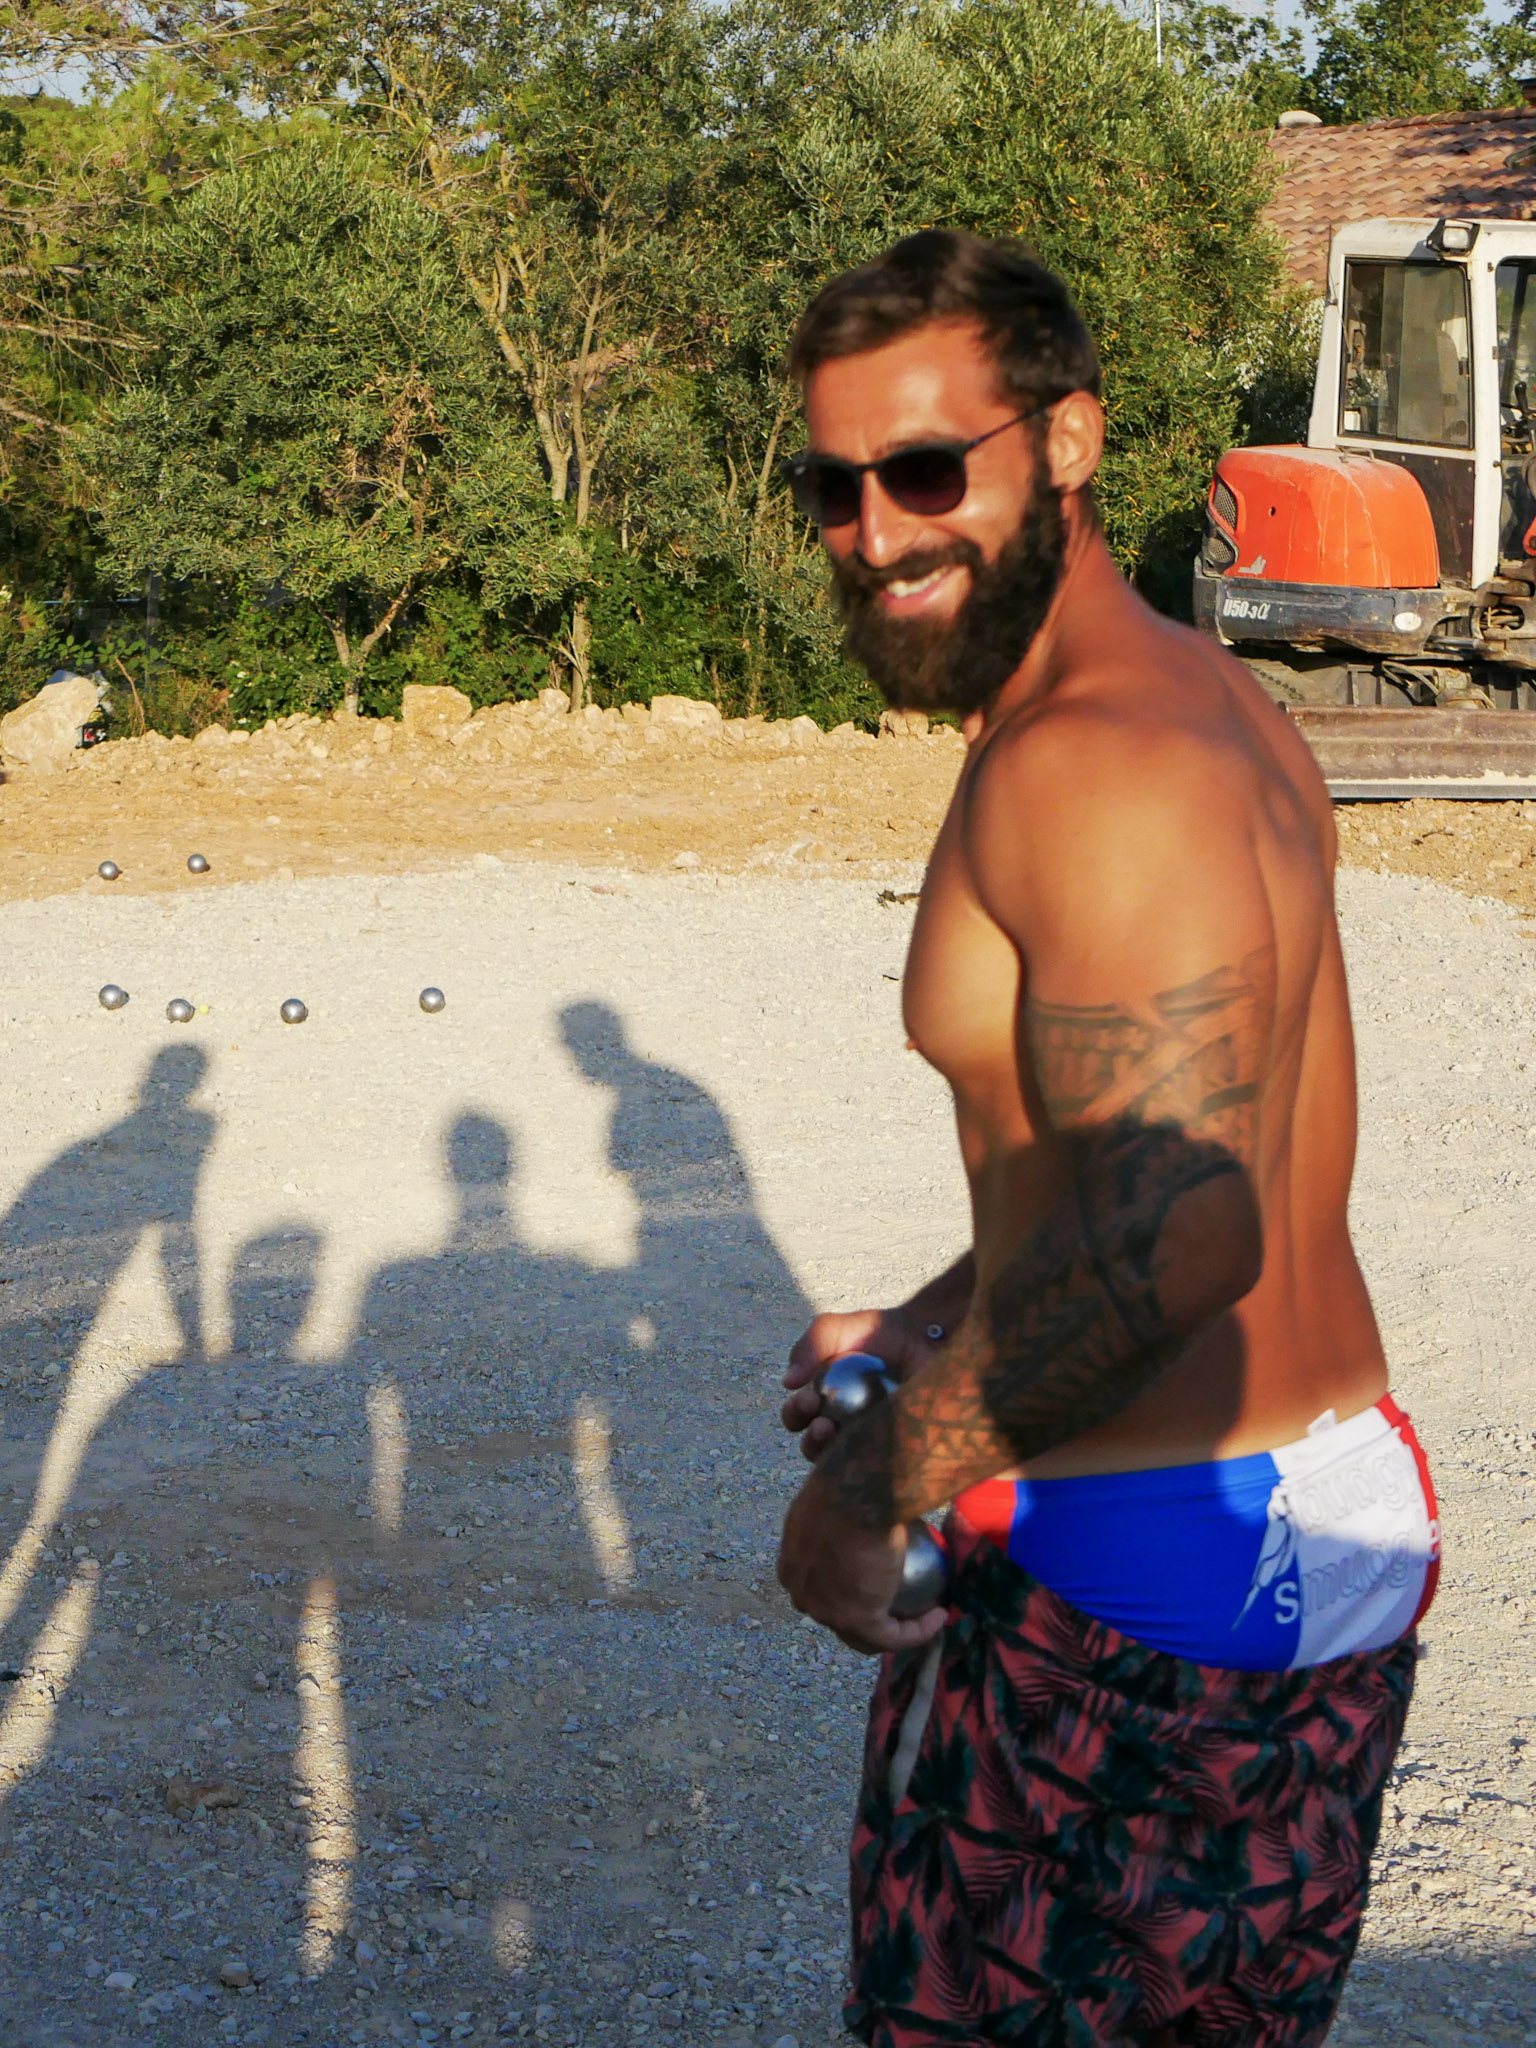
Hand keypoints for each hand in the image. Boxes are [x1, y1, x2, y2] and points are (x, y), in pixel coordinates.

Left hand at [777, 1470, 947, 1654]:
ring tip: (924, 1614)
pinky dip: (918, 1630)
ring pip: (862, 1634)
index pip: (819, 1584)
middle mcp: (802, 1590)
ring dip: (896, 1629)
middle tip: (901, 1600)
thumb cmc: (849, 1477)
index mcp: (793, 1560)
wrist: (861, 1489)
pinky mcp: (857, 1620)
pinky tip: (939, 1615)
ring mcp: (826, 1609)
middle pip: (836, 1614)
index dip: (847, 1587)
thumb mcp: (835, 1485)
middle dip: (866, 1614)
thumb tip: (852, 1479)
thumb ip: (840, 1492)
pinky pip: (892, 1636)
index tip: (882, 1577)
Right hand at [781, 1307, 939, 1463]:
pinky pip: (877, 1464)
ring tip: (840, 1435)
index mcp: (823, 1399)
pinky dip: (869, 1459)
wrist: (925, 1335)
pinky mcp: (897, 1449)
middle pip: (814, 1446)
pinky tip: (872, 1443)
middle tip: (822, 1423)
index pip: (798, 1418)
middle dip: (811, 1438)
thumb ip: (809, 1346)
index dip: (796, 1413)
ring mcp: (870, 1438)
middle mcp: (842, 1423)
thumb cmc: (879, 1333)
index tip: (809, 1400)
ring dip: (836, 1454)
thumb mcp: (836, 1329)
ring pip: (842, 1463)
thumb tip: (788, 1382)